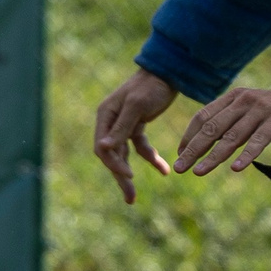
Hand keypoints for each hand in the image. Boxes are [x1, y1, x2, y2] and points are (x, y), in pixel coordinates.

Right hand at [93, 68, 177, 203]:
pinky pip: (140, 147)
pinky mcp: (137, 125)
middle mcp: (110, 121)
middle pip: (111, 155)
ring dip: (130, 174)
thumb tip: (102, 149)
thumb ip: (120, 128)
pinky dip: (150, 158)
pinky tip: (164, 170)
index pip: (102, 148)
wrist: (168, 71)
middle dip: (120, 177)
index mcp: (105, 116)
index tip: (130, 176)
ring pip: (124, 155)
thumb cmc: (150, 85)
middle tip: (130, 199)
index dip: (113, 164)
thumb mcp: (136, 106)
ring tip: (134, 197)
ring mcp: (123, 124)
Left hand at [175, 87, 270, 175]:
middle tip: (180, 167)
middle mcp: (243, 101)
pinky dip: (247, 155)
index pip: (203, 116)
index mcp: (233, 98)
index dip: (190, 135)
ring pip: (232, 136)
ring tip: (199, 172)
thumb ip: (229, 122)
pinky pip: (259, 140)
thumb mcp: (248, 112)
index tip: (180, 153)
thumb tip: (203, 143)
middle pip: (212, 127)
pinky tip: (236, 168)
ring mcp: (260, 110)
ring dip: (213, 156)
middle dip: (194, 149)